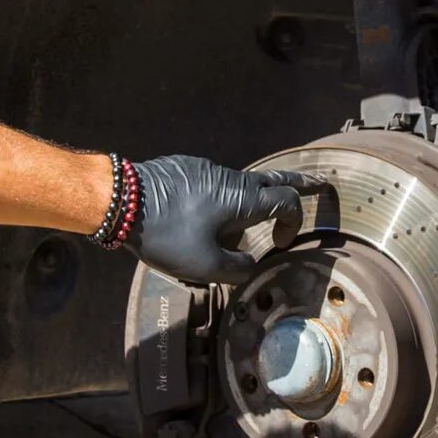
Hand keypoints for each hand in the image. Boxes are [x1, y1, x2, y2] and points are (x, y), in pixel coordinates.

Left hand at [130, 156, 309, 283]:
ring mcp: (204, 169)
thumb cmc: (167, 235)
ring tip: (219, 235)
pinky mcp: (182, 169)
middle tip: (316, 183)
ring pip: (235, 187)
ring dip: (241, 207)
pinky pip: (208, 185)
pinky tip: (191, 220)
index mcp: (242, 199)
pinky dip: (213, 201)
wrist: (120, 201)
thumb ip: (238, 268)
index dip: (294, 221)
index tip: (281, 243)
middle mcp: (229, 178)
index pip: (287, 201)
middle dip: (296, 183)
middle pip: (272, 179)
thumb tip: (249, 264)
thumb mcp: (206, 267)